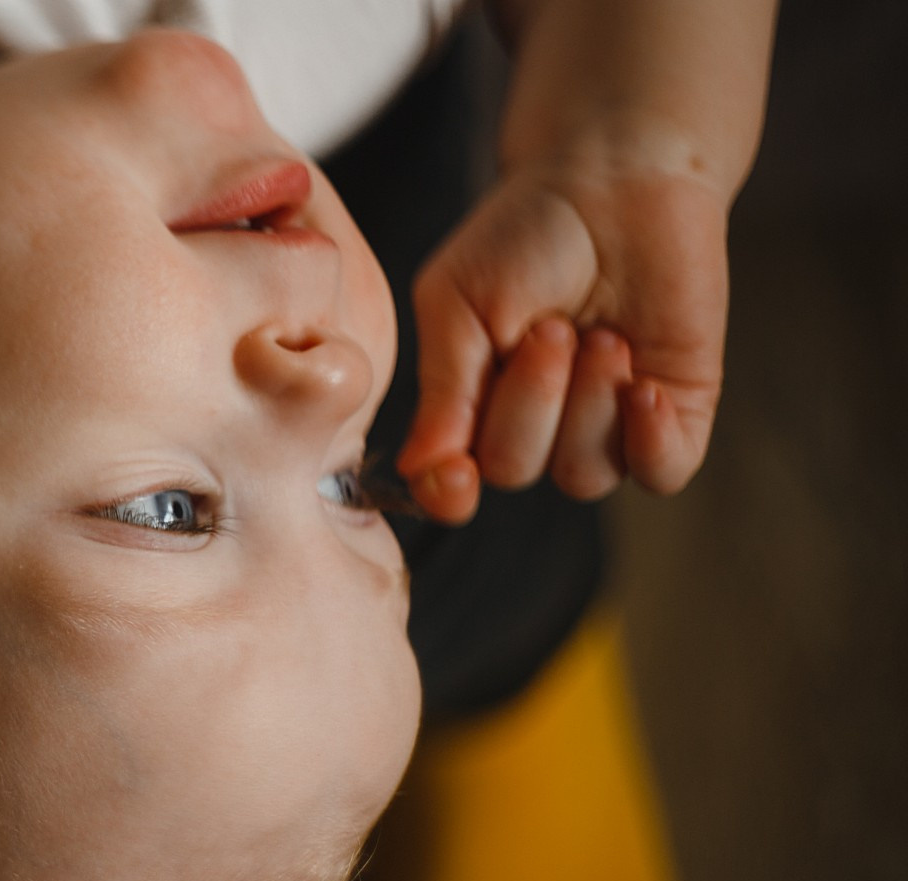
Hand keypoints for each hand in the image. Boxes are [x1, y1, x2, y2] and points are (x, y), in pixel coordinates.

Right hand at [396, 161, 731, 523]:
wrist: (621, 175)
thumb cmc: (527, 229)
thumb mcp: (458, 302)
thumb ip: (443, 389)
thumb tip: (420, 470)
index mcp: (471, 404)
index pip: (452, 484)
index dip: (449, 492)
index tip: (454, 477)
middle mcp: (535, 425)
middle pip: (515, 470)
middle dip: (529, 401)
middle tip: (551, 328)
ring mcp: (606, 424)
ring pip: (583, 474)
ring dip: (587, 405)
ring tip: (602, 334)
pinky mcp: (675, 410)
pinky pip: (662, 471)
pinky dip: (651, 441)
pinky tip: (643, 389)